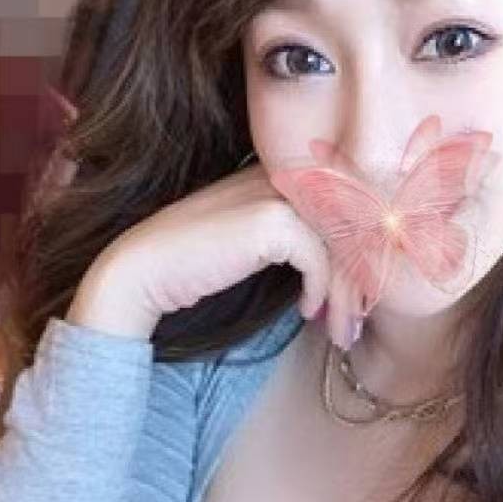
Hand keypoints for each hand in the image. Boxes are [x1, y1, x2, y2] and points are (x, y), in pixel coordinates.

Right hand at [65, 160, 342, 342]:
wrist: (143, 270)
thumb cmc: (199, 263)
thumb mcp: (257, 244)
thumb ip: (299, 239)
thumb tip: (350, 267)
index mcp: (281, 171)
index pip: (345, 205)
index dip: (358, 252)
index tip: (356, 296)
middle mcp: (283, 173)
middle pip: (351, 224)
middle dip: (359, 277)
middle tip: (357, 321)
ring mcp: (277, 193)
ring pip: (340, 245)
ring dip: (345, 295)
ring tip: (341, 330)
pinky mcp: (271, 220)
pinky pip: (319, 259)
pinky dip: (319, 290)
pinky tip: (307, 312)